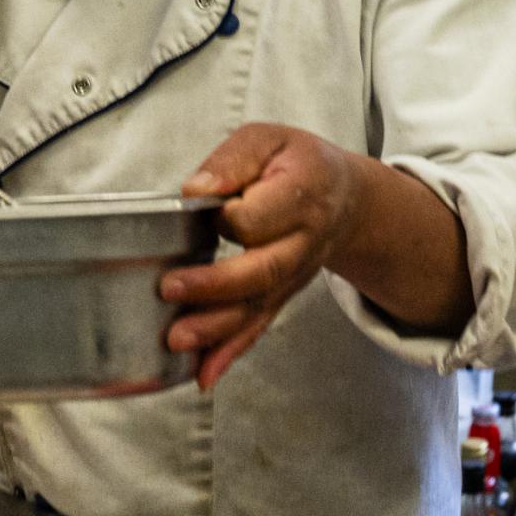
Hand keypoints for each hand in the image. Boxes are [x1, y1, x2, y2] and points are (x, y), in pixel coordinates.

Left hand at [164, 124, 365, 389]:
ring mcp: (295, 275)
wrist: (345, 197)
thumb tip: (195, 191)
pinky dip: (232, 353)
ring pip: (259, 307)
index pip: (260, 215)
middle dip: (215, 285)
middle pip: (263, 270)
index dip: (229, 216)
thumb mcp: (269, 140)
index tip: (204, 205)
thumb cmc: (297, 164)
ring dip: (218, 328)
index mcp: (302, 194)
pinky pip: (259, 326)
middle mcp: (304, 242)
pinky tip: (204, 375)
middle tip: (169, 288)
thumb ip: (233, 159)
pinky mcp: (282, 295)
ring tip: (178, 339)